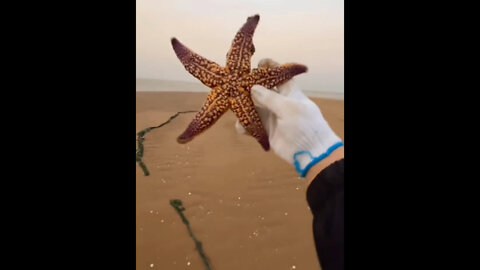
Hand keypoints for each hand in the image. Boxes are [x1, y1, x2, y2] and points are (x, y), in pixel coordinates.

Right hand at [236, 59, 342, 176]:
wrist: (310, 152)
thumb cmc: (304, 125)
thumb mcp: (288, 108)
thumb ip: (269, 98)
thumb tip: (252, 88)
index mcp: (288, 92)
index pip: (279, 75)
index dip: (270, 67)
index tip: (257, 63)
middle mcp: (278, 102)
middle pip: (261, 91)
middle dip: (248, 88)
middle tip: (236, 87)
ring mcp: (271, 116)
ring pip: (253, 108)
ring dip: (244, 109)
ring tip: (236, 109)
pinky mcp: (266, 131)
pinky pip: (251, 126)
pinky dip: (245, 126)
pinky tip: (242, 128)